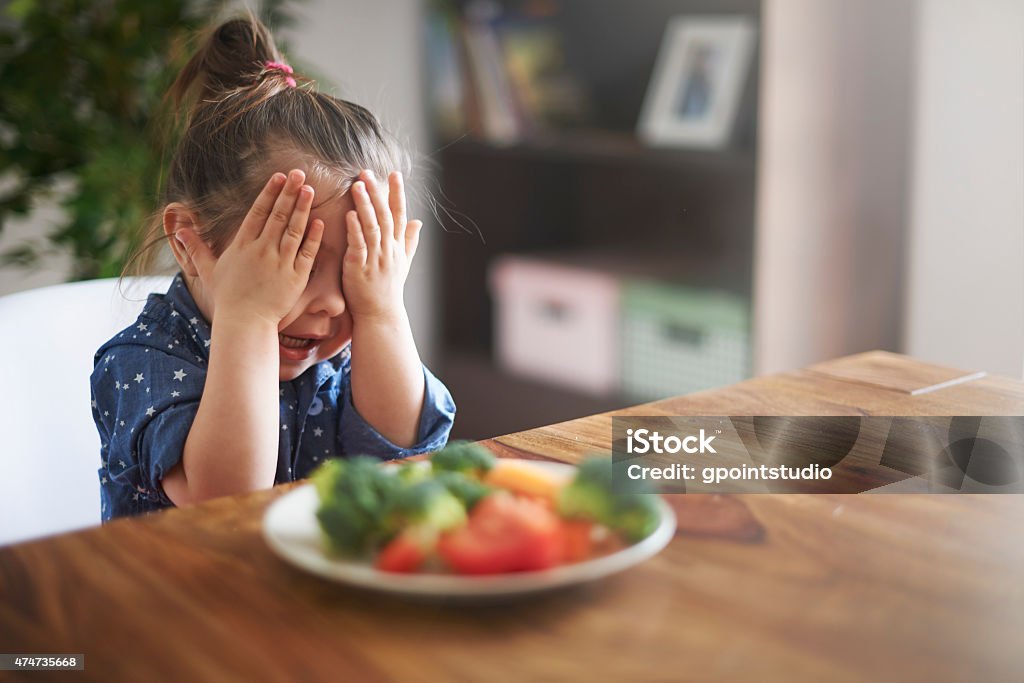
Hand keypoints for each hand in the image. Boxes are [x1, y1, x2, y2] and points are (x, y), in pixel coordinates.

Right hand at [175, 169, 323, 327]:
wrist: (245, 322)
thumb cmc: (228, 298)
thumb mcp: (209, 270)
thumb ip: (196, 248)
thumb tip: (178, 230)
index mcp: (243, 245)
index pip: (258, 212)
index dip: (269, 192)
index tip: (279, 176)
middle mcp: (262, 250)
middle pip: (278, 215)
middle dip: (289, 192)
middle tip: (299, 173)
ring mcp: (280, 263)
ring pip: (294, 230)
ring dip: (302, 208)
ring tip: (310, 189)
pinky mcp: (296, 277)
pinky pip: (307, 253)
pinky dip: (313, 237)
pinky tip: (319, 222)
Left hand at [342, 170, 422, 321]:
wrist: (380, 315)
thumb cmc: (388, 289)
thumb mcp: (403, 263)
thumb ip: (409, 241)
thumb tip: (419, 222)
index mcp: (398, 246)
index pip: (400, 214)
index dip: (397, 193)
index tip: (394, 174)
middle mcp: (389, 250)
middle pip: (385, 216)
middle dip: (377, 193)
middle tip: (367, 172)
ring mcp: (375, 259)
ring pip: (372, 227)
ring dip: (365, 205)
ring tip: (357, 186)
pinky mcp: (359, 268)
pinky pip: (359, 245)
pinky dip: (354, 229)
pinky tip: (349, 214)